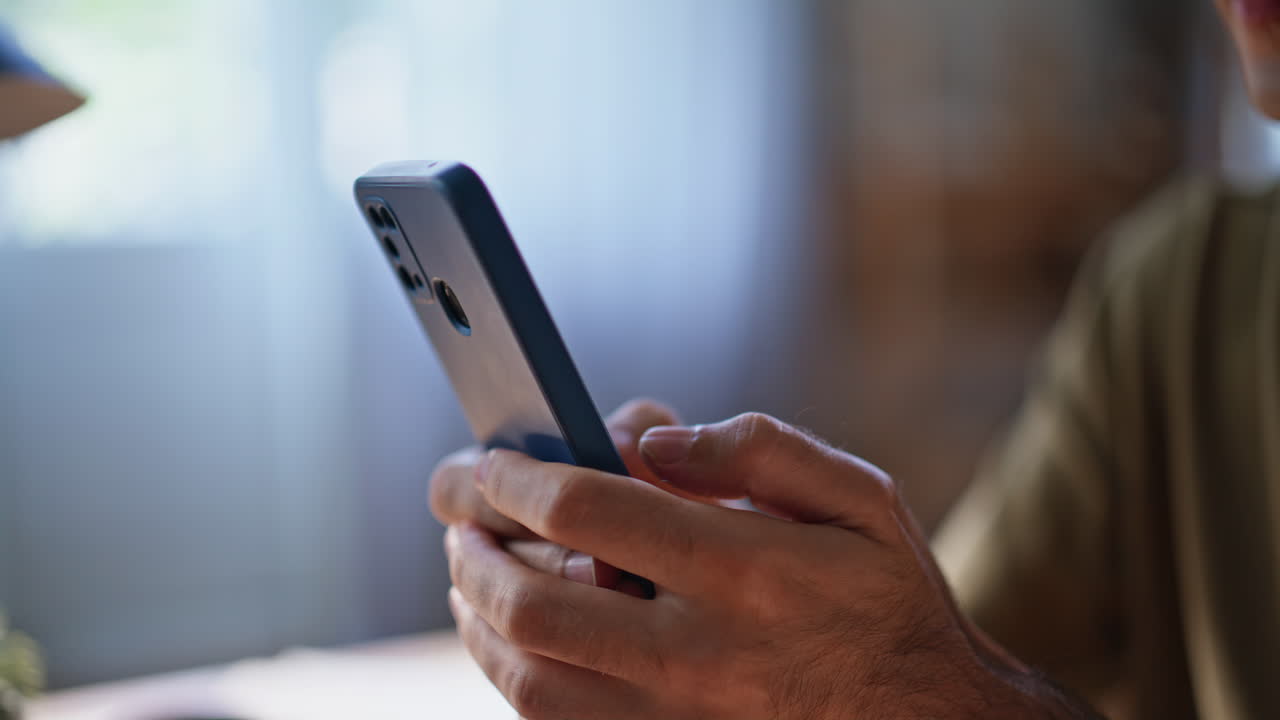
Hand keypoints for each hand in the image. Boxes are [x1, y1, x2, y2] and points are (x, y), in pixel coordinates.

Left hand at [444, 412, 1100, 718]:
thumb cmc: (886, 601)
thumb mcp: (860, 499)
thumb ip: (760, 449)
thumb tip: (649, 440)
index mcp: (749, 570)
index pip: (592, 510)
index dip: (520, 478)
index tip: (496, 462)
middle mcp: (702, 653)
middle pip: (536, 603)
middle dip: (475, 550)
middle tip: (460, 519)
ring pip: (529, 679)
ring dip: (476, 617)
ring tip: (468, 574)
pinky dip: (510, 675)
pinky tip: (509, 638)